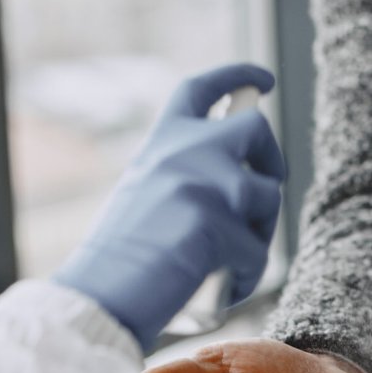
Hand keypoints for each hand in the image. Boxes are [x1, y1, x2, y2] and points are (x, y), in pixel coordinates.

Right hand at [54, 63, 285, 350]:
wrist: (99, 295)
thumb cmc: (120, 260)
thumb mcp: (146, 195)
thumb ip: (184, 175)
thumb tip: (242, 182)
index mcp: (162, 141)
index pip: (201, 89)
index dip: (236, 77)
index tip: (262, 80)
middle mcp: (184, 150)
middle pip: (255, 128)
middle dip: (272, 159)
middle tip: (265, 190)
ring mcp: (202, 183)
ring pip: (266, 195)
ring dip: (260, 232)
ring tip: (231, 262)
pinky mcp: (216, 224)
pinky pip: (257, 252)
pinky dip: (246, 277)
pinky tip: (222, 289)